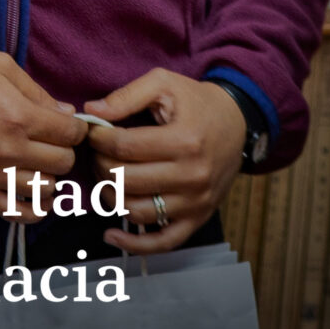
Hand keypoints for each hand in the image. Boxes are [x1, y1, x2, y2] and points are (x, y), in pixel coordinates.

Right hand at [0, 51, 83, 220]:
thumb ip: (36, 91)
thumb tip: (65, 112)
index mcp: (19, 115)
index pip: (71, 133)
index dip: (76, 128)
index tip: (68, 125)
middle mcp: (10, 149)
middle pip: (62, 163)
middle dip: (64, 150)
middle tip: (52, 141)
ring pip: (45, 190)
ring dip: (49, 177)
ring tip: (40, 165)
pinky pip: (16, 213)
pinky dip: (32, 209)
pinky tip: (33, 196)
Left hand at [82, 69, 246, 254]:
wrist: (238, 123)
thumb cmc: (196, 102)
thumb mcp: (164, 83)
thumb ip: (127, 96)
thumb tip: (92, 111)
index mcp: (184, 140)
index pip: (124, 147)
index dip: (99, 139)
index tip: (94, 131)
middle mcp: (192, 175)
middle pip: (126, 180)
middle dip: (100, 165)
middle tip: (98, 153)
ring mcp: (196, 201)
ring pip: (136, 211)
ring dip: (111, 196)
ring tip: (106, 177)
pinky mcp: (197, 218)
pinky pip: (163, 242)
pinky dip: (134, 245)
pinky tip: (111, 235)